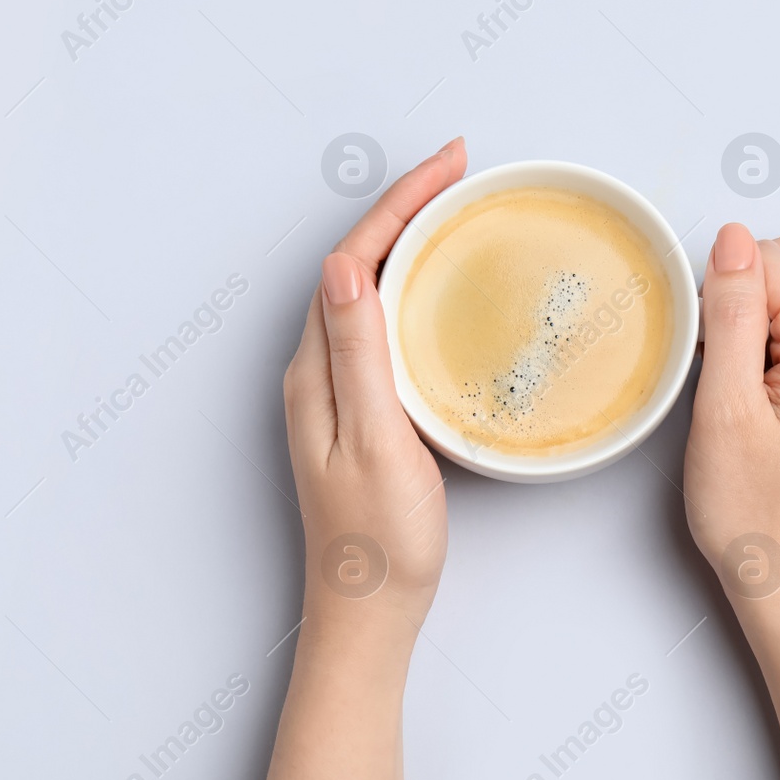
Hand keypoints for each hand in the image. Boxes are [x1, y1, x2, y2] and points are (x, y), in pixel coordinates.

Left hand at [283, 138, 466, 631]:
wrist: (369, 613)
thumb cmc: (379, 542)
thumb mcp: (375, 441)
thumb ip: (360, 354)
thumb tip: (340, 266)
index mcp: (317, 370)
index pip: (355, 259)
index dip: (401, 204)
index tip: (450, 166)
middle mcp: (318, 371)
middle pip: (359, 263)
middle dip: (407, 207)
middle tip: (462, 172)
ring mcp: (336, 391)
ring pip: (370, 290)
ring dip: (409, 241)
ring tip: (455, 209)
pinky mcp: (360, 410)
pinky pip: (382, 324)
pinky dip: (413, 287)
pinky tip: (440, 290)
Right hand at [683, 222, 779, 609]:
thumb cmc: (754, 511)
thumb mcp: (725, 408)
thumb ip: (731, 313)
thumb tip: (734, 239)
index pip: (771, 260)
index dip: (720, 291)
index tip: (703, 350)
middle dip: (744, 290)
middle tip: (716, 361)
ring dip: (757, 314)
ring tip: (733, 380)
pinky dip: (772, 337)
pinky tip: (750, 388)